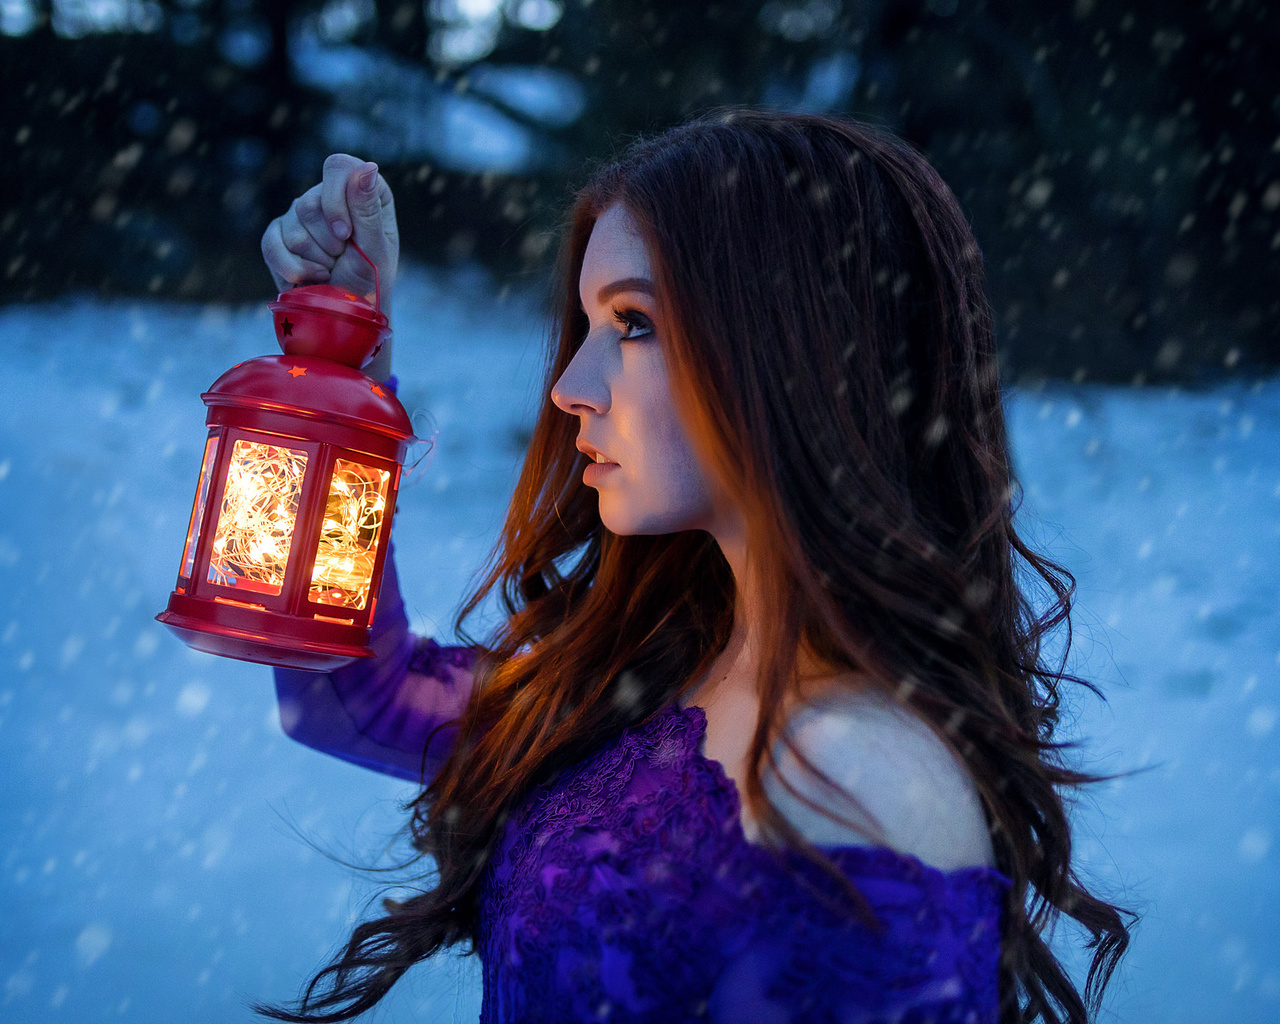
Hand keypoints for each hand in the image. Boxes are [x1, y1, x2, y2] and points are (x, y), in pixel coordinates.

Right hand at [260, 154, 398, 313]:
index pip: (338, 167)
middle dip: (329, 242)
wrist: (347, 312)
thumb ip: (368, 210)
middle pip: (310, 203)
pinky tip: (311, 278)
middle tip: (343, 259)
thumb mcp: (376, 248)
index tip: (345, 234)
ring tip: (330, 269)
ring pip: (293, 228)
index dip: (336, 201)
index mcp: (362, 190)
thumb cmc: (370, 280)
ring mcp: (299, 214)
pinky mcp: (276, 236)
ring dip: (316, 259)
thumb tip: (366, 168)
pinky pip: (271, 245)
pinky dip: (293, 269)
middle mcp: (328, 196)